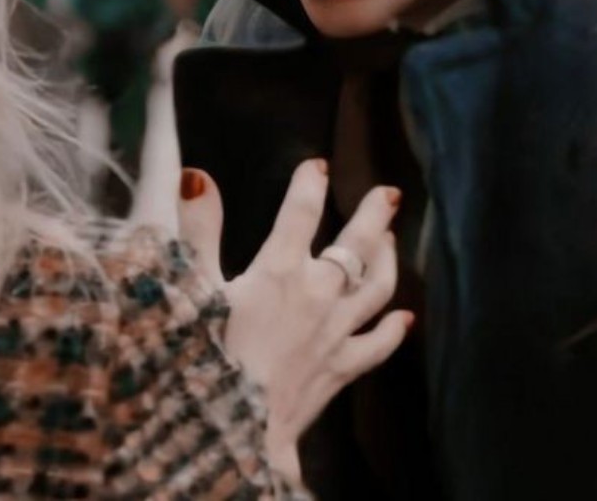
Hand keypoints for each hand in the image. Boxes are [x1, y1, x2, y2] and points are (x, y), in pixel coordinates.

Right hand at [177, 160, 410, 485]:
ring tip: (392, 240)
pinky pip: (376, 345)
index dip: (310, 184)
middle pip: (358, 244)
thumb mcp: (191, 289)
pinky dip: (393, 330)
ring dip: (388, 260)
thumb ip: (197, 231)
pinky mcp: (341, 369)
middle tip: (389, 193)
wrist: (228, 432)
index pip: (302, 211)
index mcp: (280, 269)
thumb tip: (197, 177)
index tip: (318, 166)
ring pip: (377, 286)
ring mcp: (336, 332)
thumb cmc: (203, 359)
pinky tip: (405, 319)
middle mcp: (318, 293)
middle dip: (374, 214)